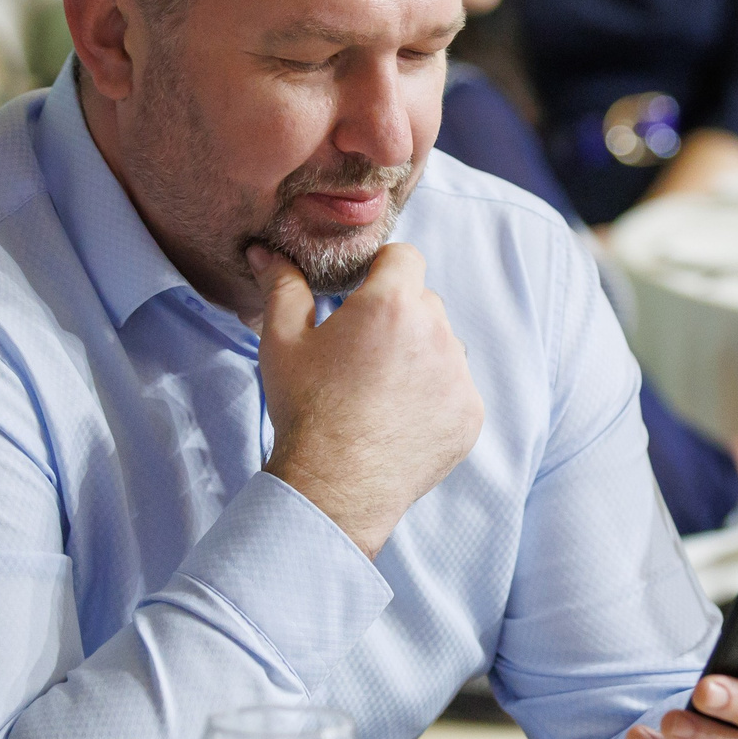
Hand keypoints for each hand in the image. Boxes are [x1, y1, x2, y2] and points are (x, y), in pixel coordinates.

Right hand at [254, 243, 483, 558]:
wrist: (334, 487)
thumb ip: (282, 286)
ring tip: (379, 390)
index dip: (382, 270)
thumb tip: (267, 251)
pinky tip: (398, 418)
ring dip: (420, 355)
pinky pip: (456, 388)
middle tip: (362, 351)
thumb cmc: (306, 409)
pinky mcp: (469, 414)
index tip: (363, 294)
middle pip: (424, 302)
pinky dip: (434, 396)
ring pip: (443, 346)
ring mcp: (459, 376)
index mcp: (392, 304)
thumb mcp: (282, 341)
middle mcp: (437, 332)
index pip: (405, 257)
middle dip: (398, 315)